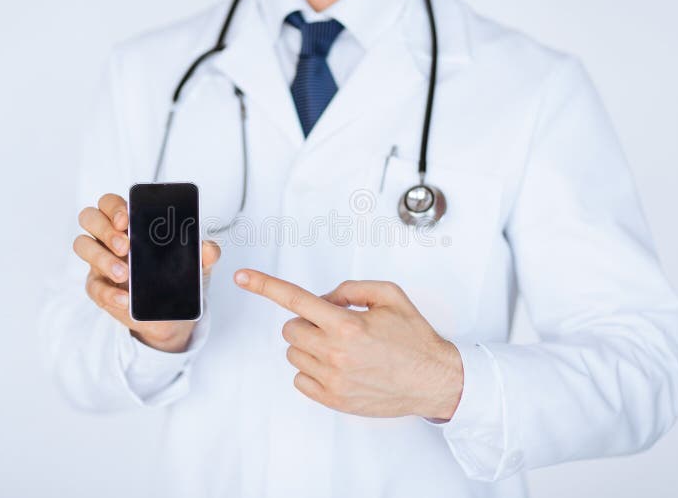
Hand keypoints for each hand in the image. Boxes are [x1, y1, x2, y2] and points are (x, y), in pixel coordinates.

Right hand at [73, 193, 220, 352]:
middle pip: (89, 217)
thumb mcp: (197, 264)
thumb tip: (208, 248)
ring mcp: (100, 261)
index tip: (127, 220)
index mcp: (131, 223)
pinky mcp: (99, 287)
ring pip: (82, 245)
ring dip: (102, 258)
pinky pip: (93, 286)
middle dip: (105, 229)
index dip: (114, 207)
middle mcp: (110, 237)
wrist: (173, 314)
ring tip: (125, 275)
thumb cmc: (178, 277)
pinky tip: (125, 299)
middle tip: (126, 246)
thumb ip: (204, 253)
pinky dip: (109, 293)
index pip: (111, 202)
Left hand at [234, 270, 463, 419]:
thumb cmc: (414, 338)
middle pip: (290, 329)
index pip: (295, 299)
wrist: (434, 379)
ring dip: (309, 345)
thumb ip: (351, 288)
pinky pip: (300, 379)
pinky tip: (337, 367)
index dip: (264, 285)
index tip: (243, 277)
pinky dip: (312, 370)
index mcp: (347, 324)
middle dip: (307, 322)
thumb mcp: (389, 295)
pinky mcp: (333, 400)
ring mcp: (332, 380)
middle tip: (333, 326)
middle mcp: (335, 353)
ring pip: (293, 353)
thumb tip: (324, 298)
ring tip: (341, 348)